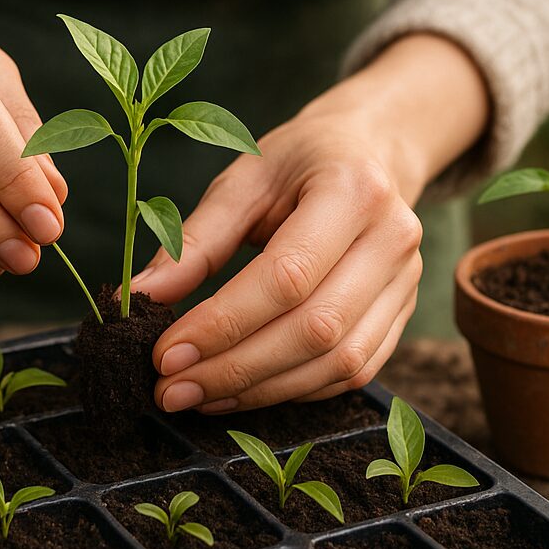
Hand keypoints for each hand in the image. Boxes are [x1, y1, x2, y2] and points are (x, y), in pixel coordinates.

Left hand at [135, 34, 489, 411]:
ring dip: (262, 390)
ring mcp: (407, 281)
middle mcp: (392, 239)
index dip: (223, 323)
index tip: (165, 352)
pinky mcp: (402, 312)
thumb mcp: (243, 179)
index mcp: (352, 191)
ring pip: (339, 362)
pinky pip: (354, 371)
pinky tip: (243, 391)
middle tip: (172, 387)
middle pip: (315, 329)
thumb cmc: (298, 162)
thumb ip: (195, 239)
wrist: (370, 152)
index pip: (286, 276)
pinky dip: (294, 390)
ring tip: (198, 396)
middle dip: (235, 369)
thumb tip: (141, 296)